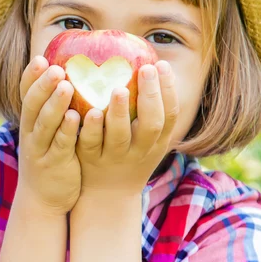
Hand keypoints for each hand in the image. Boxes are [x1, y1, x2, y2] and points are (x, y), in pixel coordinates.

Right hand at [16, 55, 81, 215]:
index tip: (40, 58)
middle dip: (42, 85)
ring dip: (54, 104)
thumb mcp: (48, 131)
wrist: (42, 199)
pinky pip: (61, 145)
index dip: (30, 77)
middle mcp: (31, 132)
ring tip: (65, 85)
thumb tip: (74, 75)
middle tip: (54, 67)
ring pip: (45, 123)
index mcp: (30, 121)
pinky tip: (76, 117)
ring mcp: (41, 149)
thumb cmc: (51, 157)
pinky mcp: (55, 164)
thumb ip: (56, 108)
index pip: (26, 94)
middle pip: (33, 105)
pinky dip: (67, 130)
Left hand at [75, 60, 178, 196]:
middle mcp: (139, 150)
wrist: (108, 197)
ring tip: (118, 90)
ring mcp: (114, 156)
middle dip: (150, 96)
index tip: (161, 64)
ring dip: (120, 112)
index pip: (170, 115)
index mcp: (156, 142)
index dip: (169, 90)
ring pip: (120, 135)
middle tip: (145, 68)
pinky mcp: (91, 160)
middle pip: (151, 124)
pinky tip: (90, 112)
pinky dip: (91, 128)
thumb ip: (149, 110)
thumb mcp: (147, 140)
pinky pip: (91, 144)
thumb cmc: (128, 155)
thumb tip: (148, 64)